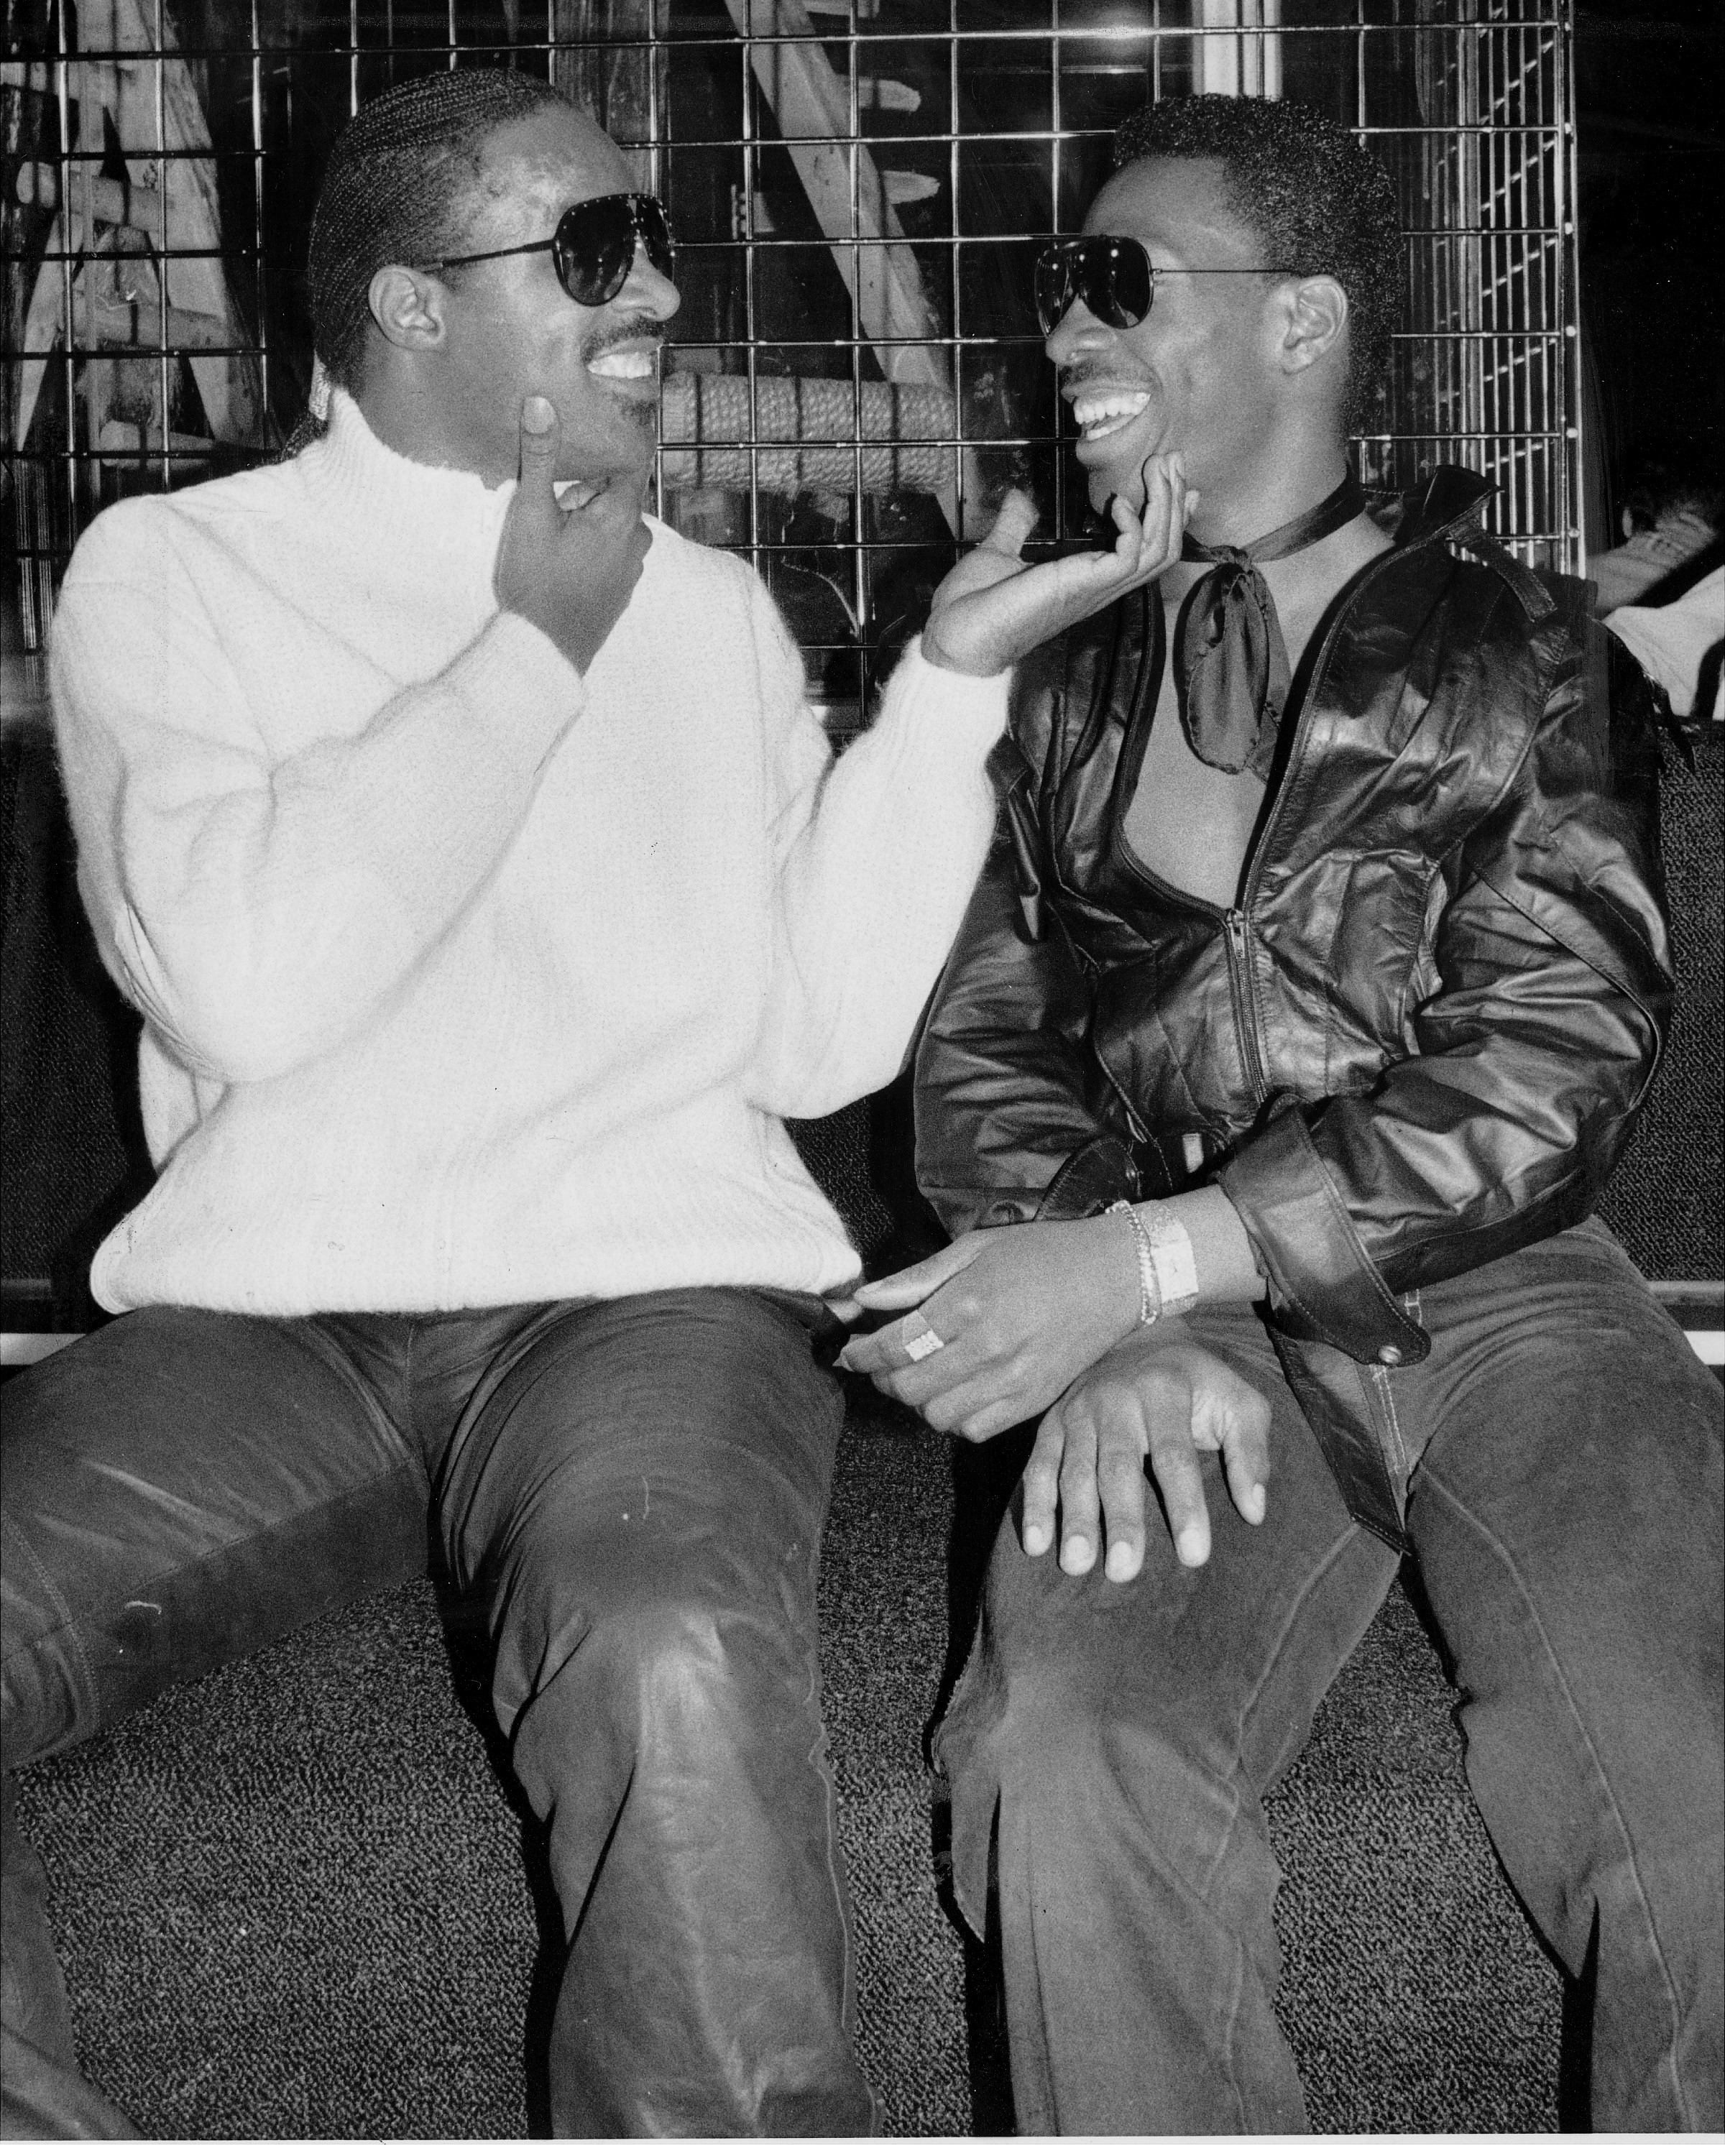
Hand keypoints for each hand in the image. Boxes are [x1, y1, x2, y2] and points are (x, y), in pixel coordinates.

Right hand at [494, 395, 650, 674]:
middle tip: (550, 513)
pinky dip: (589, 549)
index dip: (600, 455)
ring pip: (611, 527)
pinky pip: (609, 554)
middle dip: (583, 495)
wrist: (544, 651)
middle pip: (614, 497)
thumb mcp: (532, 513)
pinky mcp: (621, 592)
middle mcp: (638, 541)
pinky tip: (559, 565)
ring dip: (584, 524)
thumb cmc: (537, 581)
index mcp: (623, 517)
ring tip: (550, 541)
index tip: (575, 455)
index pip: (627, 465)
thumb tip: (541, 403)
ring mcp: (632, 570)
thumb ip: (539, 457)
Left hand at [833, 1218, 1140, 1438]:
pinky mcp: (1033, 1401)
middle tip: (882, 1362)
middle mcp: (989, 1346)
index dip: (862, 1352)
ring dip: (917, 1400)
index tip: (850, 1349)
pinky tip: (957, 1391)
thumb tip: (863, 1298)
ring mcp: (1014, 1379)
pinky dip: (954, 1418)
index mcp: (969, 1301)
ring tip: (920, 1376)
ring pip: (937, 1415)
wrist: (1115, 1275)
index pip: (895, 1344)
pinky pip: (974, 1430)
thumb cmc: (1042, 1253)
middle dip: (883, 1377)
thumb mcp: (974, 1248)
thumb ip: (916, 1279)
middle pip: (909, 1386)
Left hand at [921, 453, 1196, 677]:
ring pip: (1156, 552)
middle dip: (1173, 500)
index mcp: (1086, 579)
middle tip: (1172, 460)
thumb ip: (1015, 525)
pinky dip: (1132, 525)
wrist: (953, 638)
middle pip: (1162, 548)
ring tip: (1160, 468)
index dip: (1168, 515)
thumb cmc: (972, 607)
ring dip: (1164, 506)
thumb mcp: (998, 553)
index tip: (1174, 479)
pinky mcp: (1082, 587)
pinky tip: (1118, 502)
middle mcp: (1099, 586)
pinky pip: (1128, 557)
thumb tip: (1019, 498)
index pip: (1146, 551)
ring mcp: (1093, 589)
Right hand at [1026, 1328, 1270, 1580]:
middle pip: (1118, 1466)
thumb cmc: (1197, 1384)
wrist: (1137, 1336)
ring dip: (1074, 1519)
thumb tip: (1255, 1511)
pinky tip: (1035, 1544)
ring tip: (1077, 1565)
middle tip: (1124, 1572)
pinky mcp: (1051, 1423)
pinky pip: (1039, 1466)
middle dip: (1121, 1519)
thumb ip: (1251, 1451)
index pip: (1176, 1455)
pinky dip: (1035, 1505)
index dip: (1185, 1506)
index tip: (1194, 1557)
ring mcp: (1078, 1410)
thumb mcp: (1238, 1402)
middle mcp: (1116, 1398)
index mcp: (1166, 1390)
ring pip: (1074, 1469)